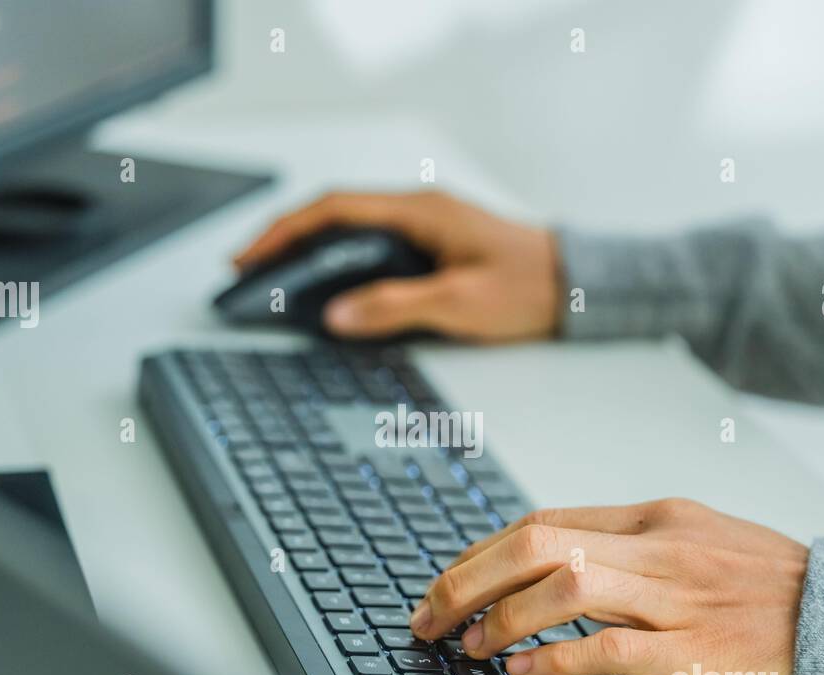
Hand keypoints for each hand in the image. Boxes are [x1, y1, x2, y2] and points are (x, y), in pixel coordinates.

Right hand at [232, 190, 560, 340]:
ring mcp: (423, 227)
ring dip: (309, 252)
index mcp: (418, 211)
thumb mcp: (459, 302)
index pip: (333, 210)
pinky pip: (371, 248)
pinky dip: (338, 263)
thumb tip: (335, 314)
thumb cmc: (529, 287)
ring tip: (273, 281)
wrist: (576, 286)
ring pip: (349, 232)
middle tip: (247, 272)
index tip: (249, 258)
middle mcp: (416, 211)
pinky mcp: (431, 247)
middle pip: (332, 216)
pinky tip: (326, 289)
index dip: (283, 232)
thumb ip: (394, 306)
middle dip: (284, 241)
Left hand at [409, 498, 808, 674]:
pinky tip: (523, 670)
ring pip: (565, 585)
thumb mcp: (695, 536)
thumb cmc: (767, 581)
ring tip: (469, 645)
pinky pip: (609, 646)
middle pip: (537, 544)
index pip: (544, 521)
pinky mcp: (693, 648)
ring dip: (501, 616)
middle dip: (468, 578)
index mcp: (653, 516)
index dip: (481, 551)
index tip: (447, 580)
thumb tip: (548, 559)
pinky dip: (557, 657)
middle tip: (429, 614)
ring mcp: (675, 595)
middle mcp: (657, 546)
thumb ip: (627, 543)